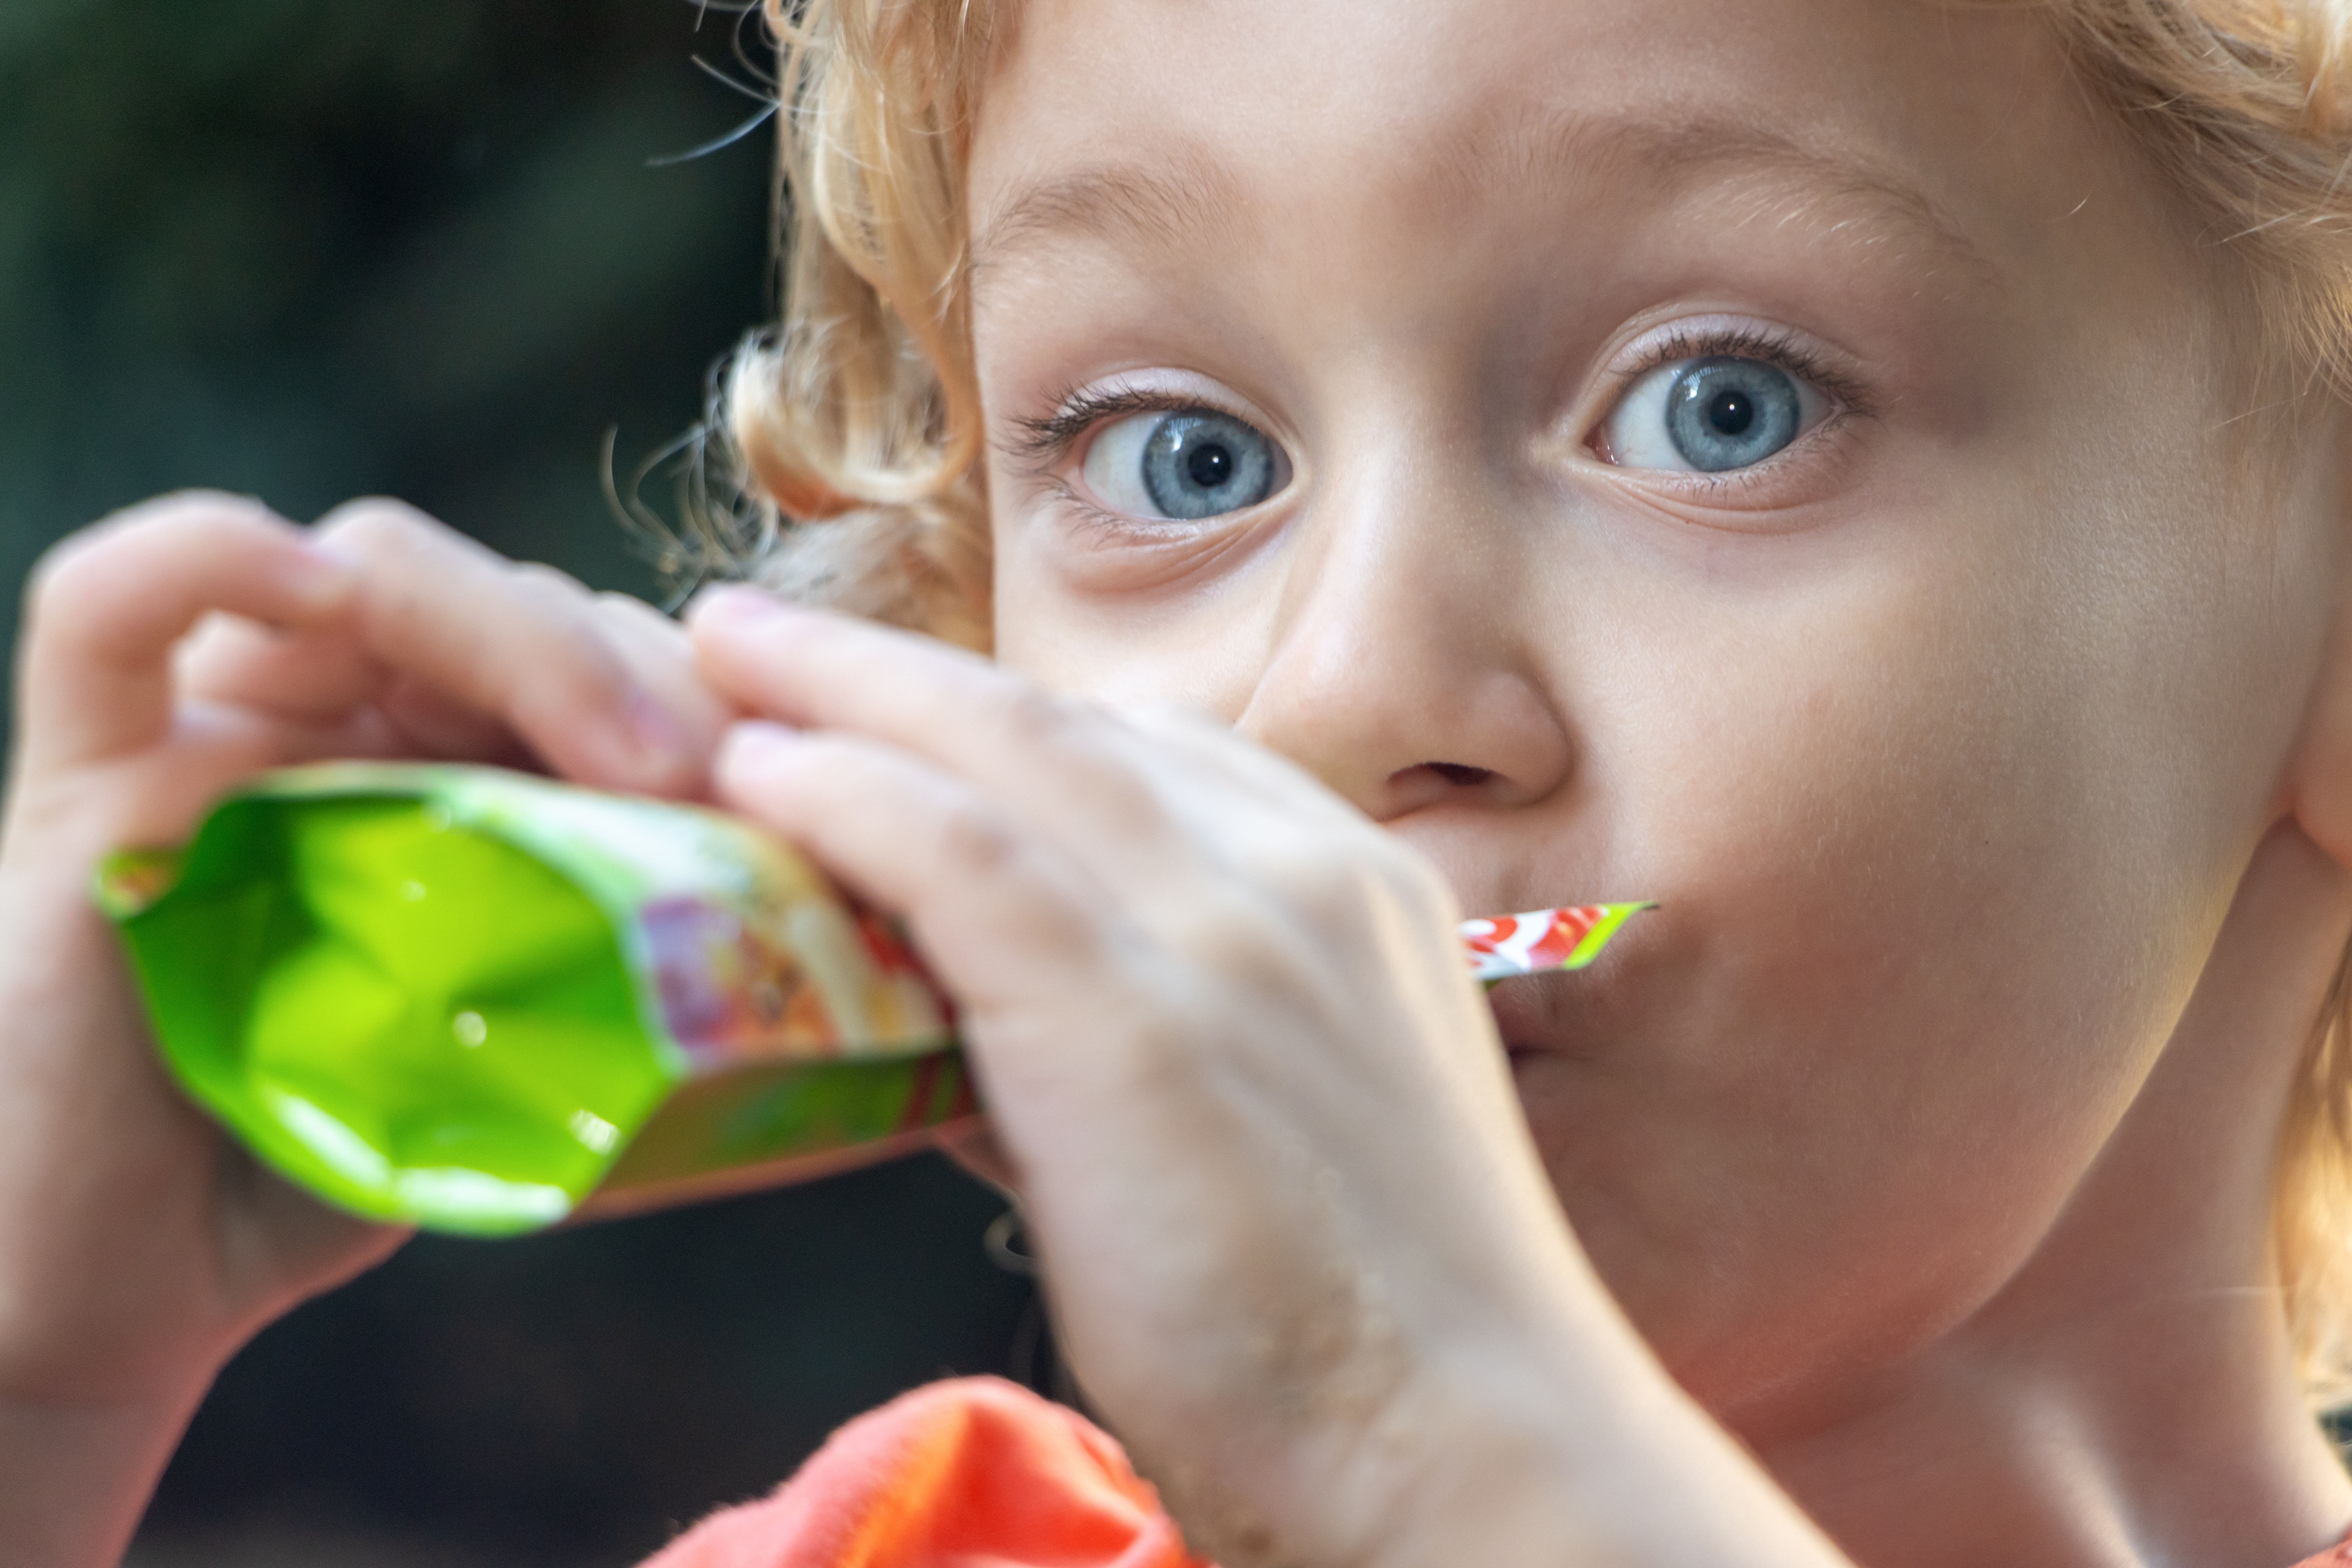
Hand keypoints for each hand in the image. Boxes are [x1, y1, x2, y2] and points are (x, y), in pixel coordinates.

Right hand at [0, 493, 728, 1566]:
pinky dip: (218, 557)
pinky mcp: (82, 780)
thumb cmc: (335, 1155)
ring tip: (631, 758)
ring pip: (375, 576)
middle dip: (638, 667)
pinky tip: (326, 585)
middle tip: (720, 782)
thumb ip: (618, 952)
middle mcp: (336, 716)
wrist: (135, 1283)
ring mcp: (206, 729)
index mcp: (445, 755)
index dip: (693, 688)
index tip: (780, 793)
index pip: (587, 639)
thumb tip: (793, 926)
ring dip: (527, 640)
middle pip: (507, 595)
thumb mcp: (522, 1034)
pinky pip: (112, 605)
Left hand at [688, 588, 1607, 1565]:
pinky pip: (961, 856)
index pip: (1159, 756)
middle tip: (764, 632)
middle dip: (896, 667)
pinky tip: (762, 775)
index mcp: (1356, 894)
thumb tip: (1002, 1028)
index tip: (902, 707)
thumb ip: (1172, 1035)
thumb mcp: (1298, 1121)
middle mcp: (1302, 877)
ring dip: (844, 694)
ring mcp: (1228, 934)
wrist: (1476, 1448)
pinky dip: (851, 796)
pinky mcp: (1140, 1020)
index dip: (1005, 719)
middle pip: (1063, 724)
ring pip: (1004, 751)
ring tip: (721, 664)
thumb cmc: (1382, 1329)